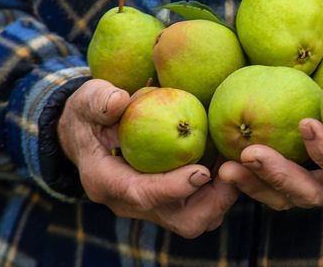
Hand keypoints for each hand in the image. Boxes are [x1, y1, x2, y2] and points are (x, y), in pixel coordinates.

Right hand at [57, 79, 238, 237]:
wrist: (87, 134)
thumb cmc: (89, 114)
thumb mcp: (87, 100)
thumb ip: (99, 101)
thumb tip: (119, 101)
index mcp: (106, 181)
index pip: (142, 195)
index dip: (173, 188)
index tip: (201, 171)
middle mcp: (129, 203)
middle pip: (179, 220)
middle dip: (212, 202)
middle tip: (233, 170)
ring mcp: (150, 206)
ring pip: (195, 220)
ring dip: (221, 198)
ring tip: (235, 164)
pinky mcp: (167, 202)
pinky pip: (200, 208)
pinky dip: (219, 191)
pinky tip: (227, 162)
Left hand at [218, 77, 322, 209]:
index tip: (307, 123)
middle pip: (310, 194)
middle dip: (278, 176)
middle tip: (247, 154)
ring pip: (288, 198)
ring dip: (257, 184)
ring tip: (227, 167)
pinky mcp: (312, 182)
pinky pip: (280, 189)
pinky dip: (256, 181)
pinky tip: (230, 162)